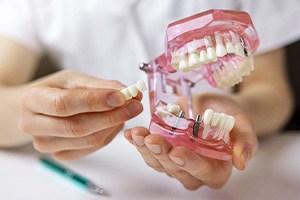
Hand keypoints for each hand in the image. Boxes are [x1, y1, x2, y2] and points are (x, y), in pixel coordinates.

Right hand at [19, 70, 142, 160]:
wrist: (41, 107)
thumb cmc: (58, 90)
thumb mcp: (75, 80)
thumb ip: (101, 86)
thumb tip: (128, 93)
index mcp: (32, 99)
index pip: (64, 104)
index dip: (95, 101)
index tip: (122, 96)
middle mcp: (32, 125)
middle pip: (78, 126)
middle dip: (112, 116)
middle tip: (136, 105)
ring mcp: (45, 145)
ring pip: (88, 140)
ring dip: (114, 125)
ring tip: (127, 111)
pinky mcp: (59, 155)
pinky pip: (91, 148)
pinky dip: (108, 135)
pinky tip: (115, 122)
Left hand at [124, 93, 257, 189]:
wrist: (214, 107)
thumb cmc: (230, 116)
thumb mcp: (242, 123)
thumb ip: (245, 142)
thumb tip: (241, 163)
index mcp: (216, 169)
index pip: (204, 172)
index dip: (190, 164)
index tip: (178, 152)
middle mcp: (194, 171)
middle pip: (176, 169)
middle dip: (162, 154)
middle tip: (152, 139)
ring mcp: (176, 162)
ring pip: (158, 163)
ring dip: (145, 149)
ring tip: (138, 134)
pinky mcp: (163, 152)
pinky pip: (149, 151)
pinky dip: (139, 142)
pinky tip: (132, 134)